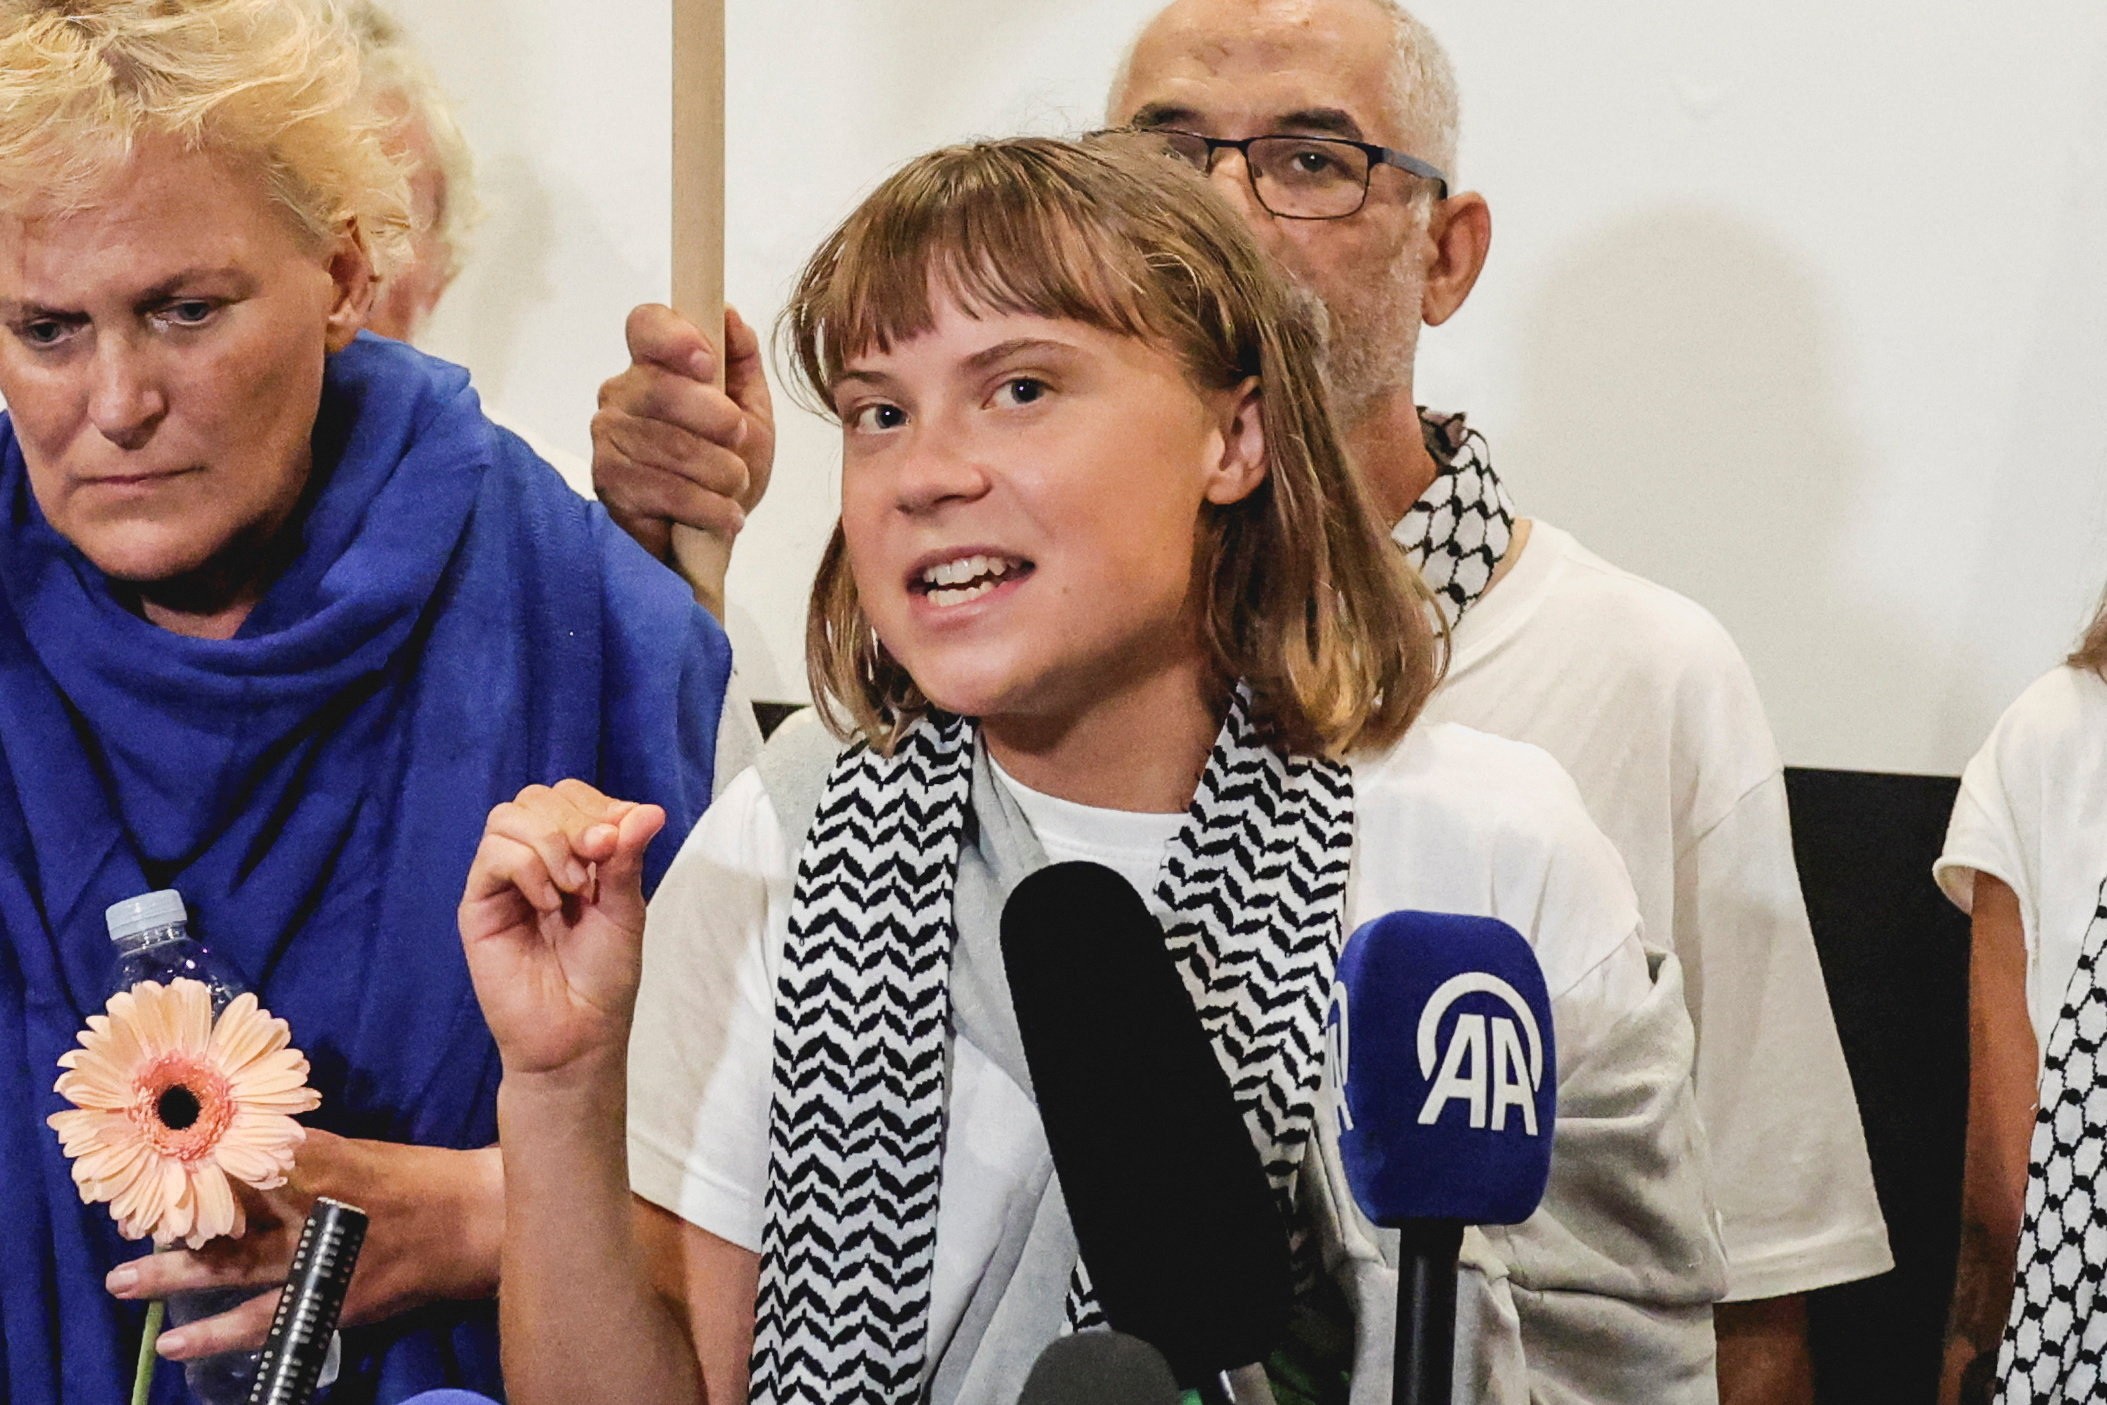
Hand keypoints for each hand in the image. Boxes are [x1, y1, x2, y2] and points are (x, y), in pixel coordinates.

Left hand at [105, 1129, 502, 1360]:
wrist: (478, 1223)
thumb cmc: (421, 1179)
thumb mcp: (362, 1153)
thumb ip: (305, 1155)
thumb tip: (244, 1148)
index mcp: (328, 1163)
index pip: (249, 1155)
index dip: (197, 1156)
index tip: (151, 1154)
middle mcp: (319, 1209)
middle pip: (233, 1211)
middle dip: (175, 1215)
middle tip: (124, 1216)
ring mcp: (325, 1260)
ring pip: (238, 1269)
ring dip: (178, 1277)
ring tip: (125, 1284)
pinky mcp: (334, 1302)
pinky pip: (267, 1323)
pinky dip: (221, 1333)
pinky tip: (180, 1340)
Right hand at [458, 779, 665, 1076]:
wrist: (577, 1034)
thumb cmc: (603, 976)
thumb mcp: (625, 909)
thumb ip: (628, 857)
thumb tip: (650, 810)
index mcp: (574, 855)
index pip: (571, 796)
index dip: (597, 807)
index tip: (620, 842)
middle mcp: (535, 860)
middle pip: (538, 798)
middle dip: (575, 822)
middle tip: (598, 863)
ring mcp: (504, 881)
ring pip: (509, 817)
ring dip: (551, 844)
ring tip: (574, 889)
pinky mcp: (478, 904)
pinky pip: (492, 855)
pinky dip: (527, 868)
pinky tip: (548, 904)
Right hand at [592, 304, 775, 562]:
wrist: (711, 537)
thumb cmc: (725, 468)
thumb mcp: (751, 413)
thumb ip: (742, 362)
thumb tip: (729, 315)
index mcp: (654, 365)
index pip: (646, 325)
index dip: (675, 336)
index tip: (708, 362)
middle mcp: (621, 394)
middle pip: (660, 387)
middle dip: (715, 418)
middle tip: (739, 440)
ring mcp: (609, 438)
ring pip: (670, 444)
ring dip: (721, 471)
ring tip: (735, 485)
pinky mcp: (608, 484)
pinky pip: (665, 488)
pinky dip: (709, 506)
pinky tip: (725, 513)